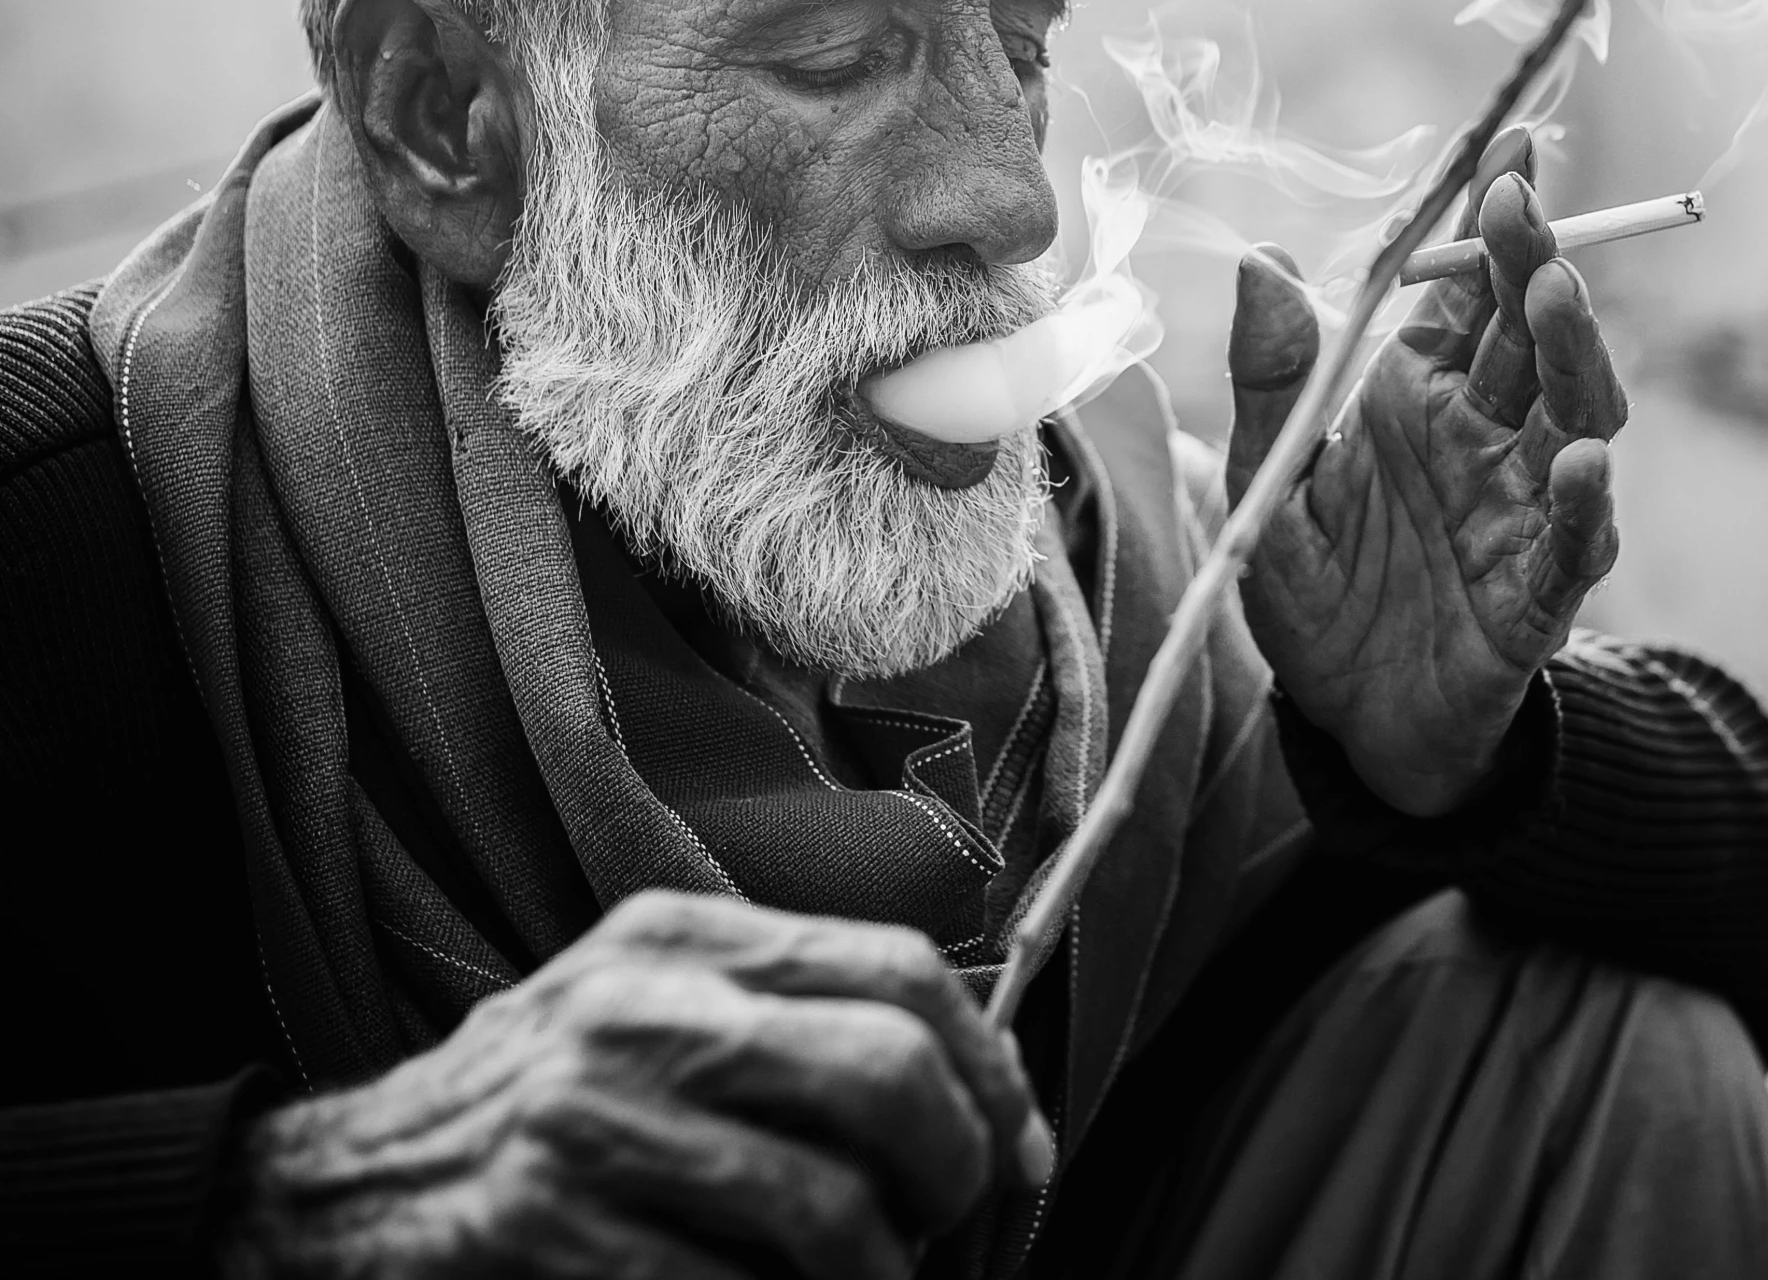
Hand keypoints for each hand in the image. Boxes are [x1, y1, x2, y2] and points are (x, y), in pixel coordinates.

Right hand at [223, 893, 1052, 1279]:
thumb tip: (983, 1088)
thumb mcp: (653, 1008)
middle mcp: (640, 1006)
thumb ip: (788, 1016)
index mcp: (682, 936)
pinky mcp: (545, 1230)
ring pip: (830, 1212)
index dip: (994, 1071)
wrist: (335, 1192)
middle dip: (962, 1178)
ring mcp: (587, 1120)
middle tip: (958, 1239)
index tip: (1023, 1154)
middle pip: (888, 1075)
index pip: (899, 970)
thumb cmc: (536, 1104)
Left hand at [1226, 127, 1624, 817]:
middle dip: (1533, 264)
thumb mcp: (1266, 480)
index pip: (1468, 292)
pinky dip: (1584, 501)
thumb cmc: (1312, 589)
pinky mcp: (1539, 594)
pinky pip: (1574, 542)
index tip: (1505, 149)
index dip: (1490, 225)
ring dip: (1572, 356)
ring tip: (1555, 297)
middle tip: (1520, 202)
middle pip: (1530, 336)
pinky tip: (1580, 459)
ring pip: (1575, 416)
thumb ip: (1273, 379)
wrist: (1347, 719)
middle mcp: (1484, 438)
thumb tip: (1263, 258)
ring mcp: (1522, 509)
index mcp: (1419, 396)